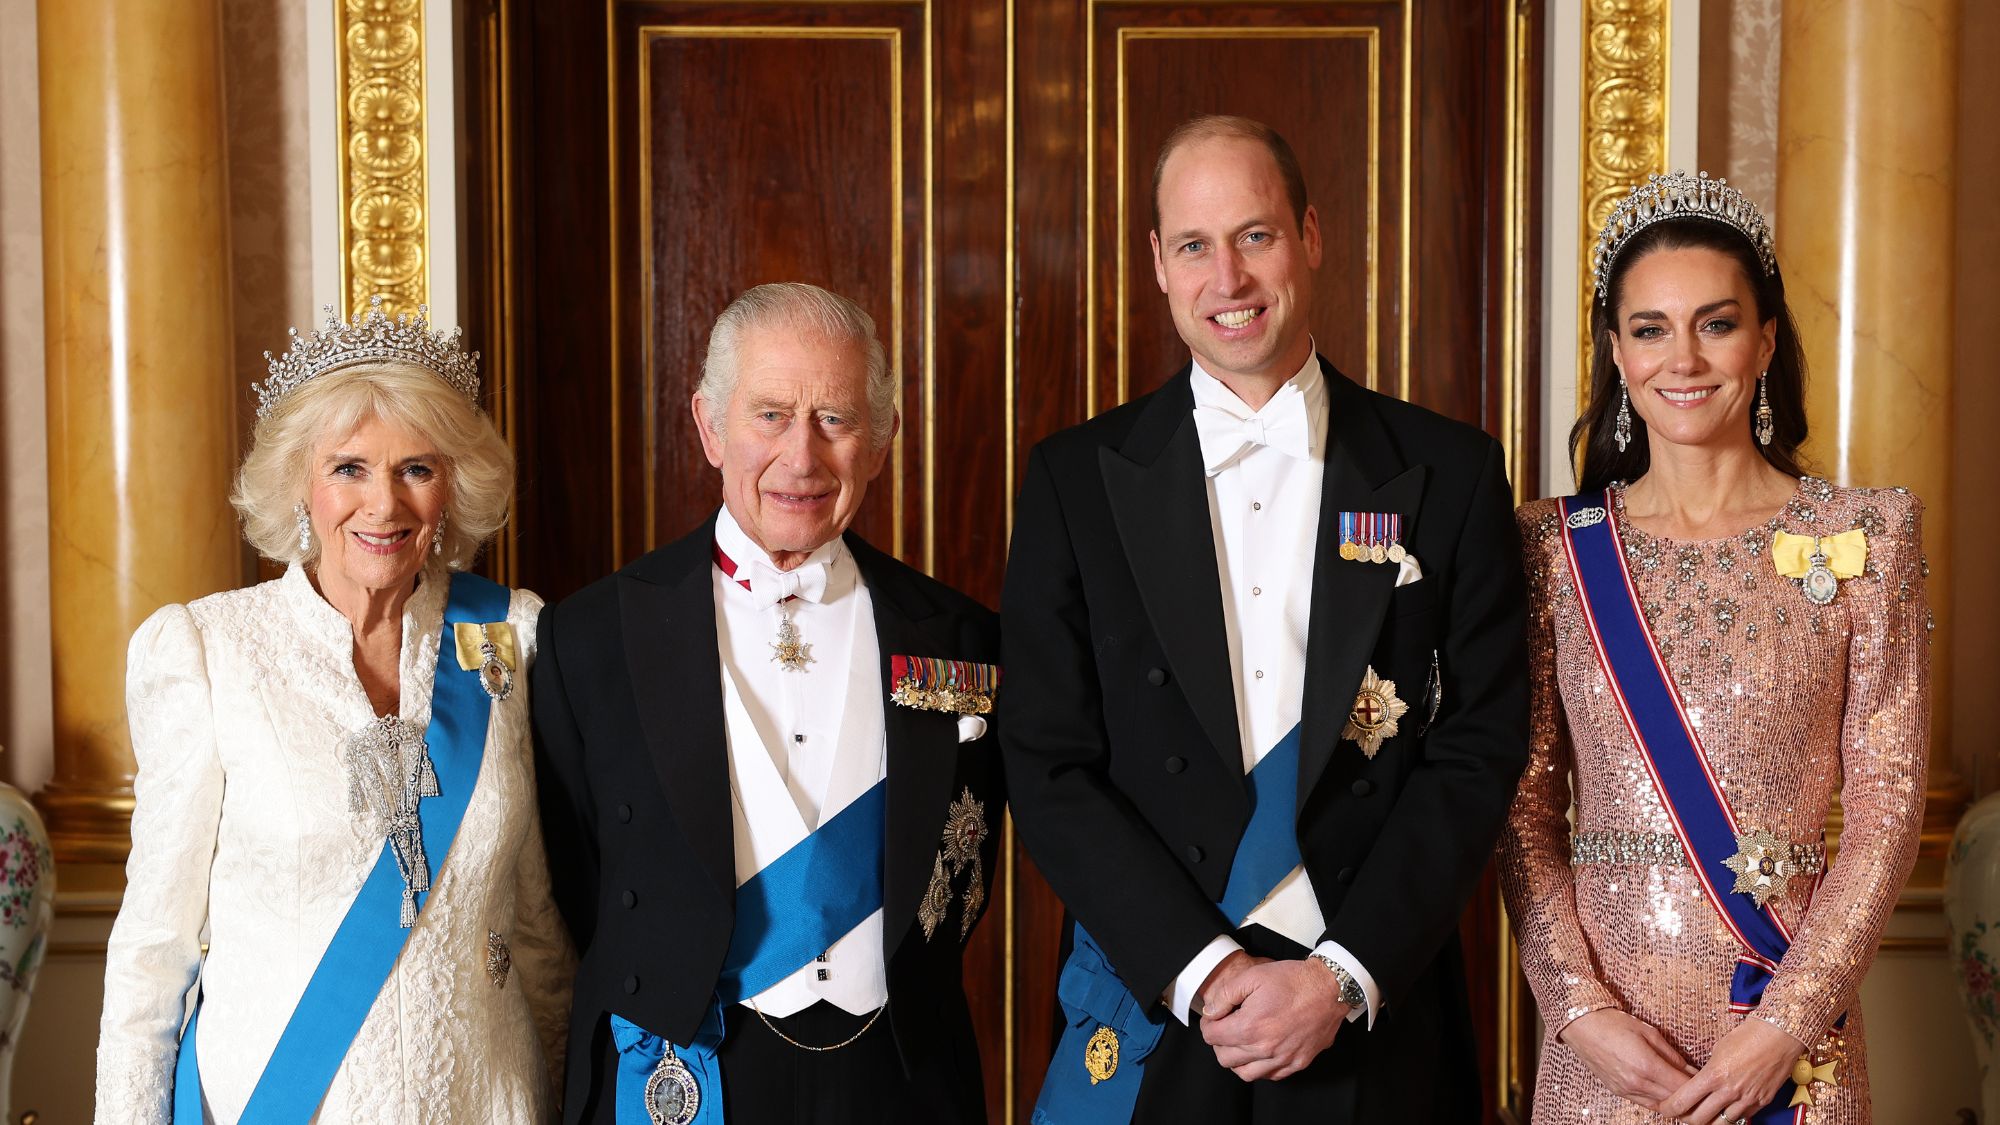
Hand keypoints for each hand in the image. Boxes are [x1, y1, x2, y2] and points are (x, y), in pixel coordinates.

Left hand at [1198, 958, 1345, 1081]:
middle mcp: (1265, 1049)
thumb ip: (1224, 995)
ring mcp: (1283, 1059)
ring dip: (1237, 1060)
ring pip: (1245, 1073)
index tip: (1214, 1017)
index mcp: (1250, 1027)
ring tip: (1240, 1042)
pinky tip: (1261, 1052)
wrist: (1329, 987)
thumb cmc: (1293, 980)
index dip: (1208, 1024)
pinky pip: (1271, 1076)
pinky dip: (1260, 1067)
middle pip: (1225, 1058)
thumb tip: (1211, 1012)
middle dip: (1219, 1043)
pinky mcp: (1298, 1062)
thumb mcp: (1252, 976)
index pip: (1212, 1037)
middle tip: (1225, 1028)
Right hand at [1557, 1009, 1696, 1112]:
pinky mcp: (1619, 1092)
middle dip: (1691, 1097)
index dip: (1699, 1086)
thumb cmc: (1614, 1023)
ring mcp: (1626, 1090)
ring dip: (1676, 1101)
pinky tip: (1667, 1091)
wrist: (1581, 1026)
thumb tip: (1691, 1070)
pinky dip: (1660, 1101)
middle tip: (1703, 1089)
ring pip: (1661, 1107)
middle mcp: (1637, 1083)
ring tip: (1687, 1092)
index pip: (1683, 1088)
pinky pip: (1647, 1104)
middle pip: (1674, 1101)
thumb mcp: (1649, 1032)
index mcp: (1646, 1066)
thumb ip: (1672, 1055)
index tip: (1710, 1080)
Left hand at [1656, 1017, 1804, 1123]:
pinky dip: (1730, 1116)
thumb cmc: (1746, 1036)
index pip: (1683, 1101)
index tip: (1664, 1108)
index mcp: (1713, 1076)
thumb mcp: (1717, 1051)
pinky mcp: (1761, 1102)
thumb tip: (1698, 1086)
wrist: (1778, 1036)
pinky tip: (1725, 1110)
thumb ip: (1707, 1072)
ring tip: (1703, 1115)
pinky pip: (1742, 1117)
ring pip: (1721, 1124)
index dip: (1670, 1108)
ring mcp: (1747, 1099)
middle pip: (1699, 1119)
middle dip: (1686, 1119)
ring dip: (1710, 1121)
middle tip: (1682, 1113)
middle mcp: (1729, 1091)